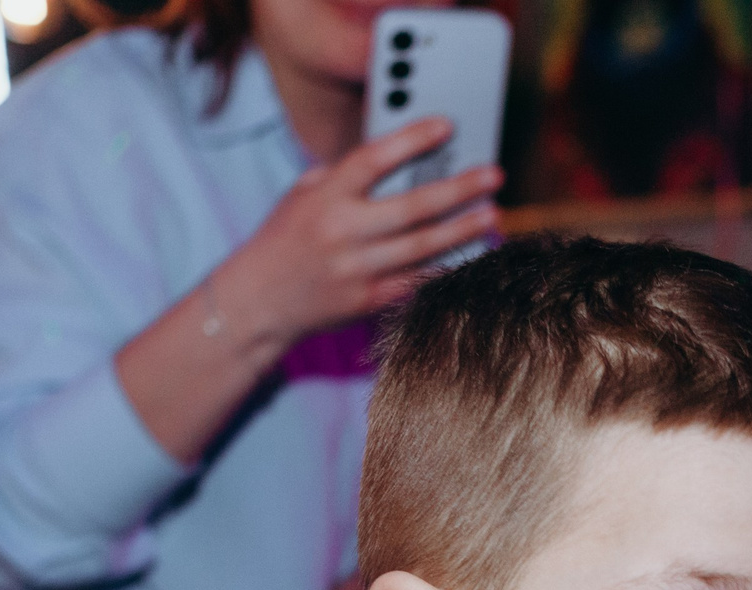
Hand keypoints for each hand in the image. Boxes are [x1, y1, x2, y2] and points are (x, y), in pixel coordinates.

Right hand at [116, 118, 501, 465]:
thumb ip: (344, 175)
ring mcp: (358, 270)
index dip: (412, 140)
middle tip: (493, 176)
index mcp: (326, 197)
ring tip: (493, 216)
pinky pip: (418, 283)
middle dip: (458, 190)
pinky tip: (473, 258)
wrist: (258, 300)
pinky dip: (447, 270)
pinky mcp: (368, 301)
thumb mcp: (303, 195)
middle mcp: (343, 233)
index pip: (374, 159)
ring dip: (464, 231)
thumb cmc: (285, 240)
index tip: (445, 125)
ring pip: (423, 248)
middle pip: (412, 208)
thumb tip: (399, 158)